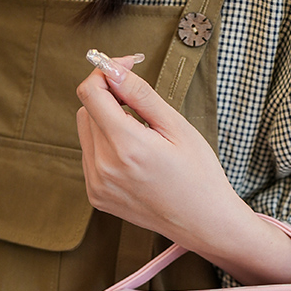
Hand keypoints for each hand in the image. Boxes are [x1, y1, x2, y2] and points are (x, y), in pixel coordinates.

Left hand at [76, 53, 290, 284]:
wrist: (204, 223)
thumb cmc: (199, 175)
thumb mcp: (177, 127)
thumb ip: (141, 95)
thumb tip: (113, 69)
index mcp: (126, 146)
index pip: (90, 92)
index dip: (104, 72)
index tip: (124, 68)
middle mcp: (104, 167)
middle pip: (86, 110)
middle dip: (109, 98)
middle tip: (140, 105)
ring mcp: (97, 185)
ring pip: (86, 133)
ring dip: (106, 123)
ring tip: (141, 137)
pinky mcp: (97, 197)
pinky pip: (90, 157)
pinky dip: (106, 148)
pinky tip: (134, 158)